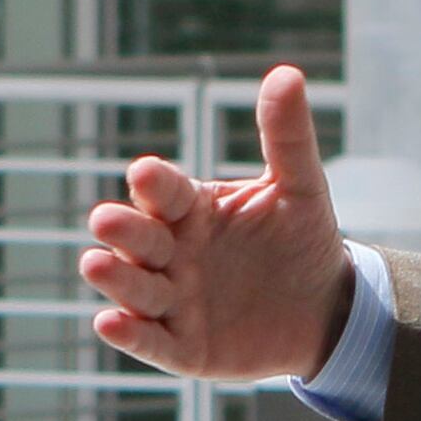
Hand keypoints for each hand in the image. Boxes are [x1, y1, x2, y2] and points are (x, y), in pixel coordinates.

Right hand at [82, 66, 355, 380]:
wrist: (326, 310)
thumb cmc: (302, 241)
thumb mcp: (301, 188)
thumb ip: (286, 137)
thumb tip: (287, 73)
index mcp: (192, 209)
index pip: (166, 193)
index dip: (155, 184)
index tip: (146, 172)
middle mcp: (173, 252)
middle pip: (140, 239)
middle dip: (123, 230)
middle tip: (105, 220)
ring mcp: (174, 300)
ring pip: (137, 288)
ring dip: (116, 278)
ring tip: (94, 265)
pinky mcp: (184, 347)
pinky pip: (152, 342)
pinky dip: (130, 335)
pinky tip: (109, 324)